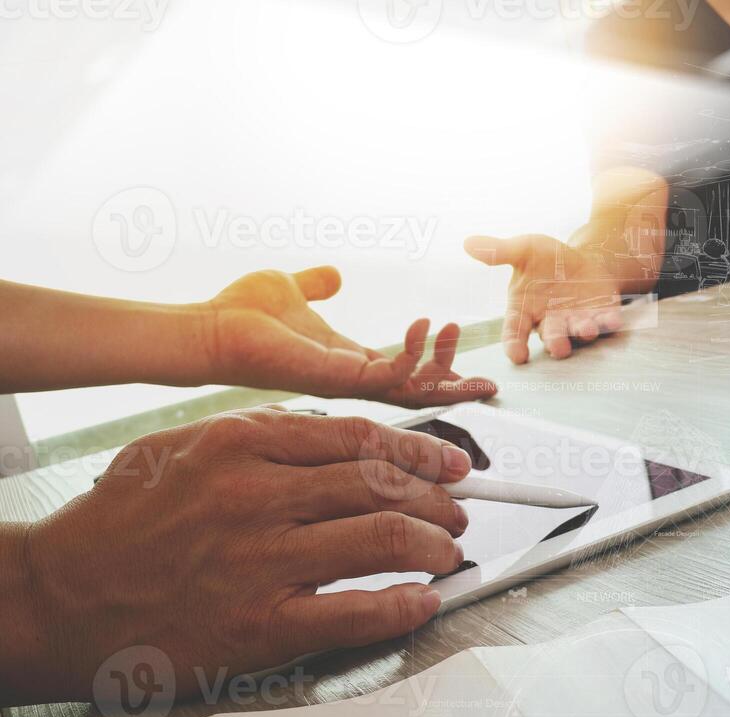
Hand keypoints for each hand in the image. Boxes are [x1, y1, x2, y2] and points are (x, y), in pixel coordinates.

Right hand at [22, 409, 473, 702]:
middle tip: (457, 512)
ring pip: (385, 537)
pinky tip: (423, 603)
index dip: (420, 448)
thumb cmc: (116, 528)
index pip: (359, 436)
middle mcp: (256, 495)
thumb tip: (330, 433)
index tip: (449, 462)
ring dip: (434, 545)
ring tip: (448, 553)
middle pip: (383, 482)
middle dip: (438, 498)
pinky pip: (358, 611)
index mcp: (239, 444)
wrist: (54, 601)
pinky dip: (404, 606)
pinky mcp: (261, 625)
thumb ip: (256, 436)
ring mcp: (261, 560)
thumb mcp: (178, 450)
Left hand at [206, 266, 496, 405]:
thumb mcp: (292, 288)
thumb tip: (333, 275)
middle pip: (418, 394)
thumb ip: (317, 285)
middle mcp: (351, 379)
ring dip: (439, 366)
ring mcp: (345, 383)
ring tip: (448, 328)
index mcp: (346, 362)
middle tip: (487, 377)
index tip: (468, 356)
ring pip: (411, 391)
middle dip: (454, 387)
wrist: (208, 328)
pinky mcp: (336, 378)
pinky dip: (411, 357)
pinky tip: (419, 328)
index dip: (438, 370)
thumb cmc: (241, 314)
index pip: (405, 375)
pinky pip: (388, 377)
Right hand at [465, 235, 625, 363]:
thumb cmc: (547, 260)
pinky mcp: (602, 316)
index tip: (517, 356)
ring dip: (582, 333)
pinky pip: (605, 323)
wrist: (583, 258)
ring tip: (585, 329)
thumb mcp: (524, 250)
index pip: (515, 332)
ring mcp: (577, 321)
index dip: (515, 345)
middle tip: (558, 347)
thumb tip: (468, 243)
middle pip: (551, 337)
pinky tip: (612, 320)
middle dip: (555, 342)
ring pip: (579, 334)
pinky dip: (608, 323)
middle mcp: (551, 322)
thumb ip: (499, 252)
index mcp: (525, 311)